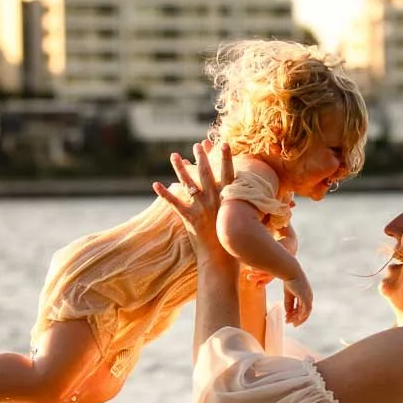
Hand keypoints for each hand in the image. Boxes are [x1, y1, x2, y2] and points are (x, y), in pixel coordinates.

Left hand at [154, 140, 234, 255]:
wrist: (222, 258)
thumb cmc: (234, 240)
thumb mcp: (242, 219)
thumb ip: (240, 205)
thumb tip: (247, 196)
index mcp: (229, 199)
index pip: (228, 173)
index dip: (225, 158)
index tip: (222, 143)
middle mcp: (215, 200)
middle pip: (206, 173)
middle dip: (201, 157)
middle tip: (197, 145)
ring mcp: (201, 208)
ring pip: (189, 183)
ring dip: (180, 168)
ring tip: (174, 156)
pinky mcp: (189, 218)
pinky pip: (174, 203)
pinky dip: (164, 193)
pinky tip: (155, 184)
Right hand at [284, 265, 313, 326]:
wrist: (291, 272)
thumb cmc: (289, 281)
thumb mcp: (288, 295)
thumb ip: (288, 304)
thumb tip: (288, 313)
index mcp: (306, 295)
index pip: (302, 308)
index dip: (295, 314)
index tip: (287, 318)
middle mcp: (309, 297)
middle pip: (304, 311)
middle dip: (296, 318)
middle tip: (289, 323)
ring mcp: (309, 297)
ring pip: (305, 312)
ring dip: (297, 318)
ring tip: (289, 321)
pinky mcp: (307, 297)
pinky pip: (306, 309)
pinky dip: (302, 315)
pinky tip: (297, 319)